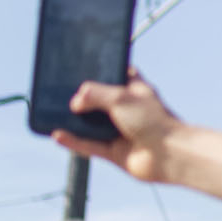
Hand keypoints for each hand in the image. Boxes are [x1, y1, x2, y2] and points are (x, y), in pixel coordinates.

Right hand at [54, 72, 180, 179]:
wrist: (170, 154)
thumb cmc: (153, 120)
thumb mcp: (121, 97)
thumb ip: (94, 95)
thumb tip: (74, 102)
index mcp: (134, 89)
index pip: (115, 75)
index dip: (100, 71)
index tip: (81, 66)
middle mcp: (126, 110)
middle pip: (98, 102)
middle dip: (81, 99)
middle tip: (58, 91)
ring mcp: (120, 131)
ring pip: (91, 125)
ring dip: (73, 121)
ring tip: (51, 112)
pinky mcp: (114, 152)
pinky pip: (88, 145)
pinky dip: (73, 141)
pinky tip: (57, 135)